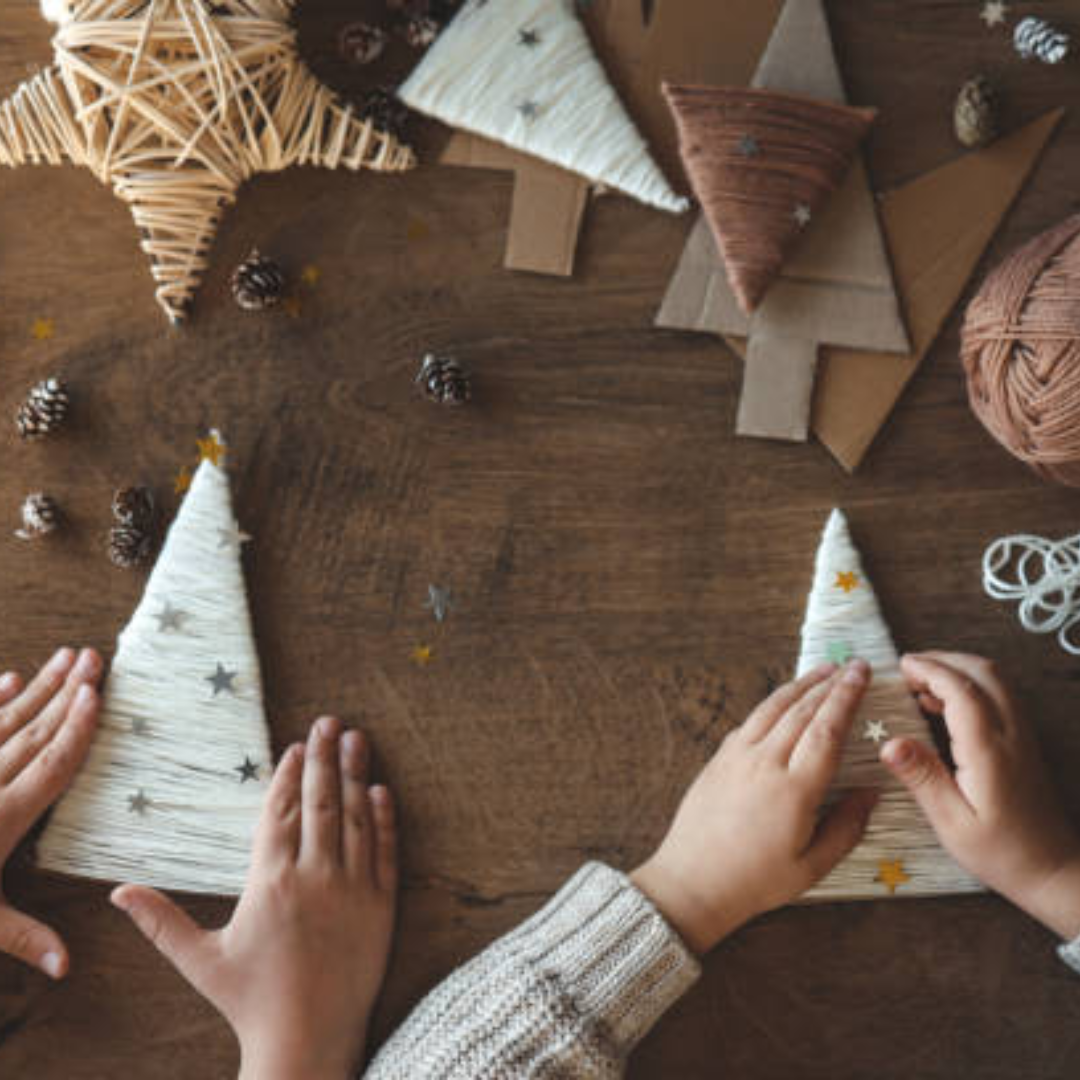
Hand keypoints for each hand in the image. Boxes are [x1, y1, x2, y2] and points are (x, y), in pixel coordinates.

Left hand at [0, 646, 101, 976]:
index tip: (97, 695)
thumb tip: (68, 967)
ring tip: (68, 656)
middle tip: (95, 658)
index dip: (76, 730)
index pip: (50, 767)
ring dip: (40, 687)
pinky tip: (9, 678)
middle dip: (68, 693)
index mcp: (1, 821)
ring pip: (6, 721)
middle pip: (34, 732)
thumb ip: (23, 939)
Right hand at [112, 717, 397, 1079]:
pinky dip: (385, 819)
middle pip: (321, 803)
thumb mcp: (201, 961)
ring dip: (357, 775)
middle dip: (324, 758)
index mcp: (269, 883)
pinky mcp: (382, 907)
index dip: (287, 775)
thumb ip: (161, 922)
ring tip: (357, 740)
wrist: (308, 1042)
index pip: (279, 813)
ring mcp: (353, 890)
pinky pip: (386, 852)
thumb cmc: (250, 1002)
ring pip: (357, 819)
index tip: (295, 746)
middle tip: (330, 721)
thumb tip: (116, 892)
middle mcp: (314, 878)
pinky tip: (383, 791)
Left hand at [632, 661, 876, 953]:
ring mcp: (737, 757)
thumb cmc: (755, 881)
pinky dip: (772, 703)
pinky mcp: (719, 759)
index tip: (863, 674)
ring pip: (773, 708)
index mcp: (794, 789)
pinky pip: (750, 721)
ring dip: (801, 686)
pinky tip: (784, 700)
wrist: (692, 882)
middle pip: (803, 711)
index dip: (847, 697)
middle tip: (853, 665)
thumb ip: (847, 826)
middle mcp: (765, 763)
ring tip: (823, 672)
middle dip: (831, 684)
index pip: (827, 729)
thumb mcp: (813, 865)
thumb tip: (870, 792)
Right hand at [882, 652, 1079, 939]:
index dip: (930, 670)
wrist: (1054, 870)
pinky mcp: (1026, 743)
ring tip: (921, 684)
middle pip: (984, 673)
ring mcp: (1023, 736)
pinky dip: (971, 687)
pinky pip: (1000, 698)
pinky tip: (945, 707)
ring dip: (959, 671)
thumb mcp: (952, 823)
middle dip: (944, 660)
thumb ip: (923, 778)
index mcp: (990, 751)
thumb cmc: (1001, 853)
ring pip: (995, 681)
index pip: (961, 691)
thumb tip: (890, 743)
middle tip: (909, 668)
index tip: (901, 666)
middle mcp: (1012, 735)